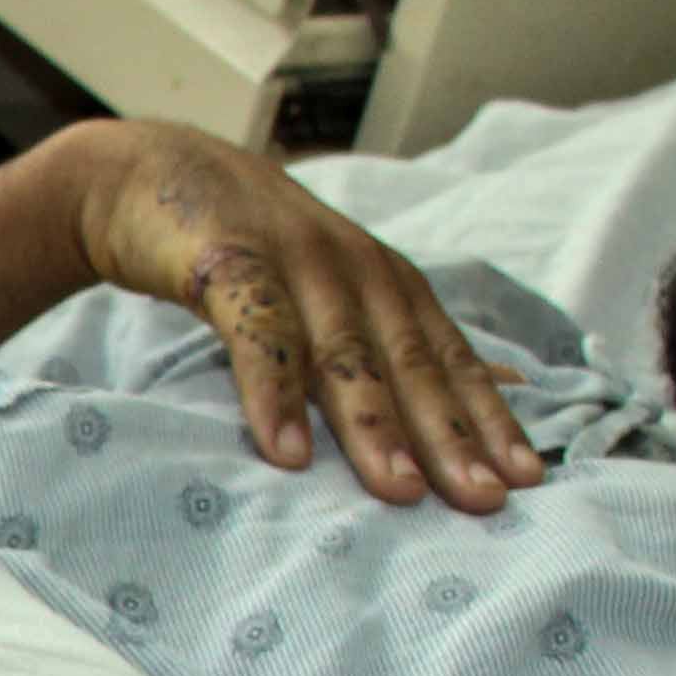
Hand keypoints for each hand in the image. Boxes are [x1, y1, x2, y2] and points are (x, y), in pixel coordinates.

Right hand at [62, 120, 541, 509]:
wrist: (149, 174)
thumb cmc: (247, 248)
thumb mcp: (328, 287)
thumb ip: (389, 336)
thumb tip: (492, 387)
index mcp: (383, 281)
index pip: (448, 356)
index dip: (488, 417)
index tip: (526, 480)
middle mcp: (353, 268)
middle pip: (409, 363)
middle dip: (450, 435)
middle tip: (481, 500)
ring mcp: (293, 261)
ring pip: (344, 353)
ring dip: (374, 426)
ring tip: (398, 490)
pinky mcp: (227, 262)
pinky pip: (258, 335)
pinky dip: (275, 393)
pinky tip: (288, 453)